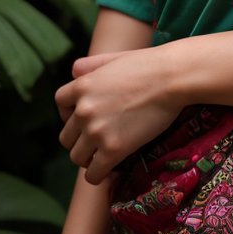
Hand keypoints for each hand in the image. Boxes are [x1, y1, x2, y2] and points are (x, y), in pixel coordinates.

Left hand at [55, 45, 184, 183]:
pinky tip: (109, 169)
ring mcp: (96, 131)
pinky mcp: (113, 149)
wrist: (172, 78)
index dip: (70, 112)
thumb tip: (74, 72)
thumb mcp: (113, 58)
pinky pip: (92, 175)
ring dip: (89, 158)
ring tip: (104, 155)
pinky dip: (98, 175)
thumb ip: (90, 65)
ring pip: (77, 157)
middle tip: (98, 139)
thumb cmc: (149, 65)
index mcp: (82, 86)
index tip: (85, 117)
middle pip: (66, 137)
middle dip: (80, 139)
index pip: (60, 104)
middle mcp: (83, 110)